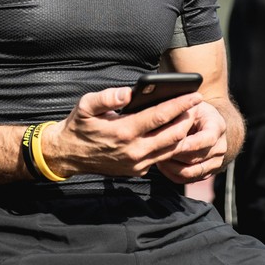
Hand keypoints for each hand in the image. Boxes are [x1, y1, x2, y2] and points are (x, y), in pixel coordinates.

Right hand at [41, 86, 203, 178]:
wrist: (68, 155)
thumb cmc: (79, 126)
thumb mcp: (85, 106)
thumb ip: (106, 97)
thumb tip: (127, 93)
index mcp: (123, 132)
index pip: (160, 116)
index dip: (180, 105)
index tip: (195, 95)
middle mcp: (134, 151)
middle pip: (173, 135)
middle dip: (188, 118)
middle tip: (196, 104)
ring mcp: (137, 163)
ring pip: (171, 149)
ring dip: (183, 133)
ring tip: (189, 116)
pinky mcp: (137, 170)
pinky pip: (161, 158)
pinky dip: (172, 145)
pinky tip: (174, 131)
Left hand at [156, 100, 227, 184]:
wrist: (208, 123)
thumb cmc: (195, 111)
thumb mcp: (190, 105)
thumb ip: (181, 111)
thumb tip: (164, 115)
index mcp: (217, 127)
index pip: (206, 139)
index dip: (187, 143)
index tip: (169, 142)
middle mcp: (220, 147)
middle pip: (195, 158)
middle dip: (174, 155)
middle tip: (155, 150)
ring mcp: (215, 162)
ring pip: (191, 172)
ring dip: (171, 166)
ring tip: (156, 157)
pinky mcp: (207, 173)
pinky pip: (187, 180)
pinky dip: (172, 174)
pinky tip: (161, 164)